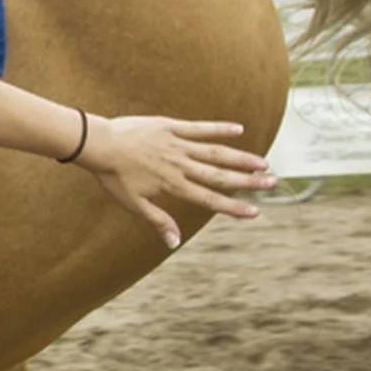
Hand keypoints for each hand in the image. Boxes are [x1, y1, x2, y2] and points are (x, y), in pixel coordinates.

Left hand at [76, 116, 273, 248]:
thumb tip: (174, 244)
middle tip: (272, 183)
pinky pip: (200, 127)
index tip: (255, 212)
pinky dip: (220, 128)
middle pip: (220, 175)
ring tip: (263, 162)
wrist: (98, 144)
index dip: (233, 206)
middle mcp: (180, 165)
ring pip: (216, 152)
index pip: (210, 199)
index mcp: (174, 185)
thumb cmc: (113, 176)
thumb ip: (158, 221)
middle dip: (248, 181)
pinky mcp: (171, 126)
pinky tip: (240, 129)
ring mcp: (177, 144)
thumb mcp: (133, 203)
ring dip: (241, 157)